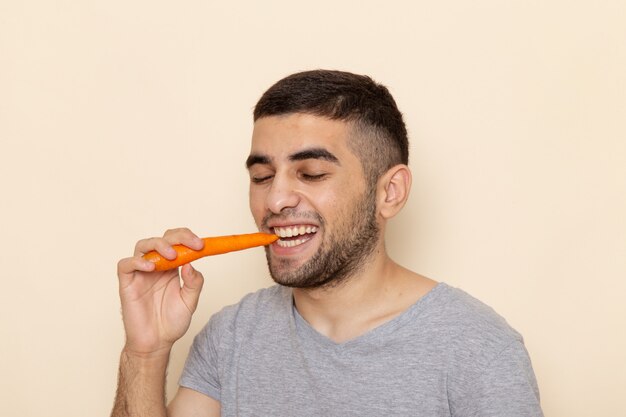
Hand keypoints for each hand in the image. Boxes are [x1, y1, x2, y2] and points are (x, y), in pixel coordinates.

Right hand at [117, 228, 204, 356]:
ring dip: (159, 245)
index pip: (177, 242)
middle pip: (161, 239)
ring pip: (142, 246)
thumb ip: (194, 283)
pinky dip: (137, 261)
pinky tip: (151, 267)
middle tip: (192, 245)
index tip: (202, 245)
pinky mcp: (127, 284)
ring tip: (172, 256)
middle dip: (178, 237)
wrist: (156, 344)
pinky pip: (125, 265)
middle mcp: (155, 266)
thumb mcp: (190, 301)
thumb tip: (191, 263)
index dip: (188, 238)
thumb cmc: (171, 323)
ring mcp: (140, 274)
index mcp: (171, 268)